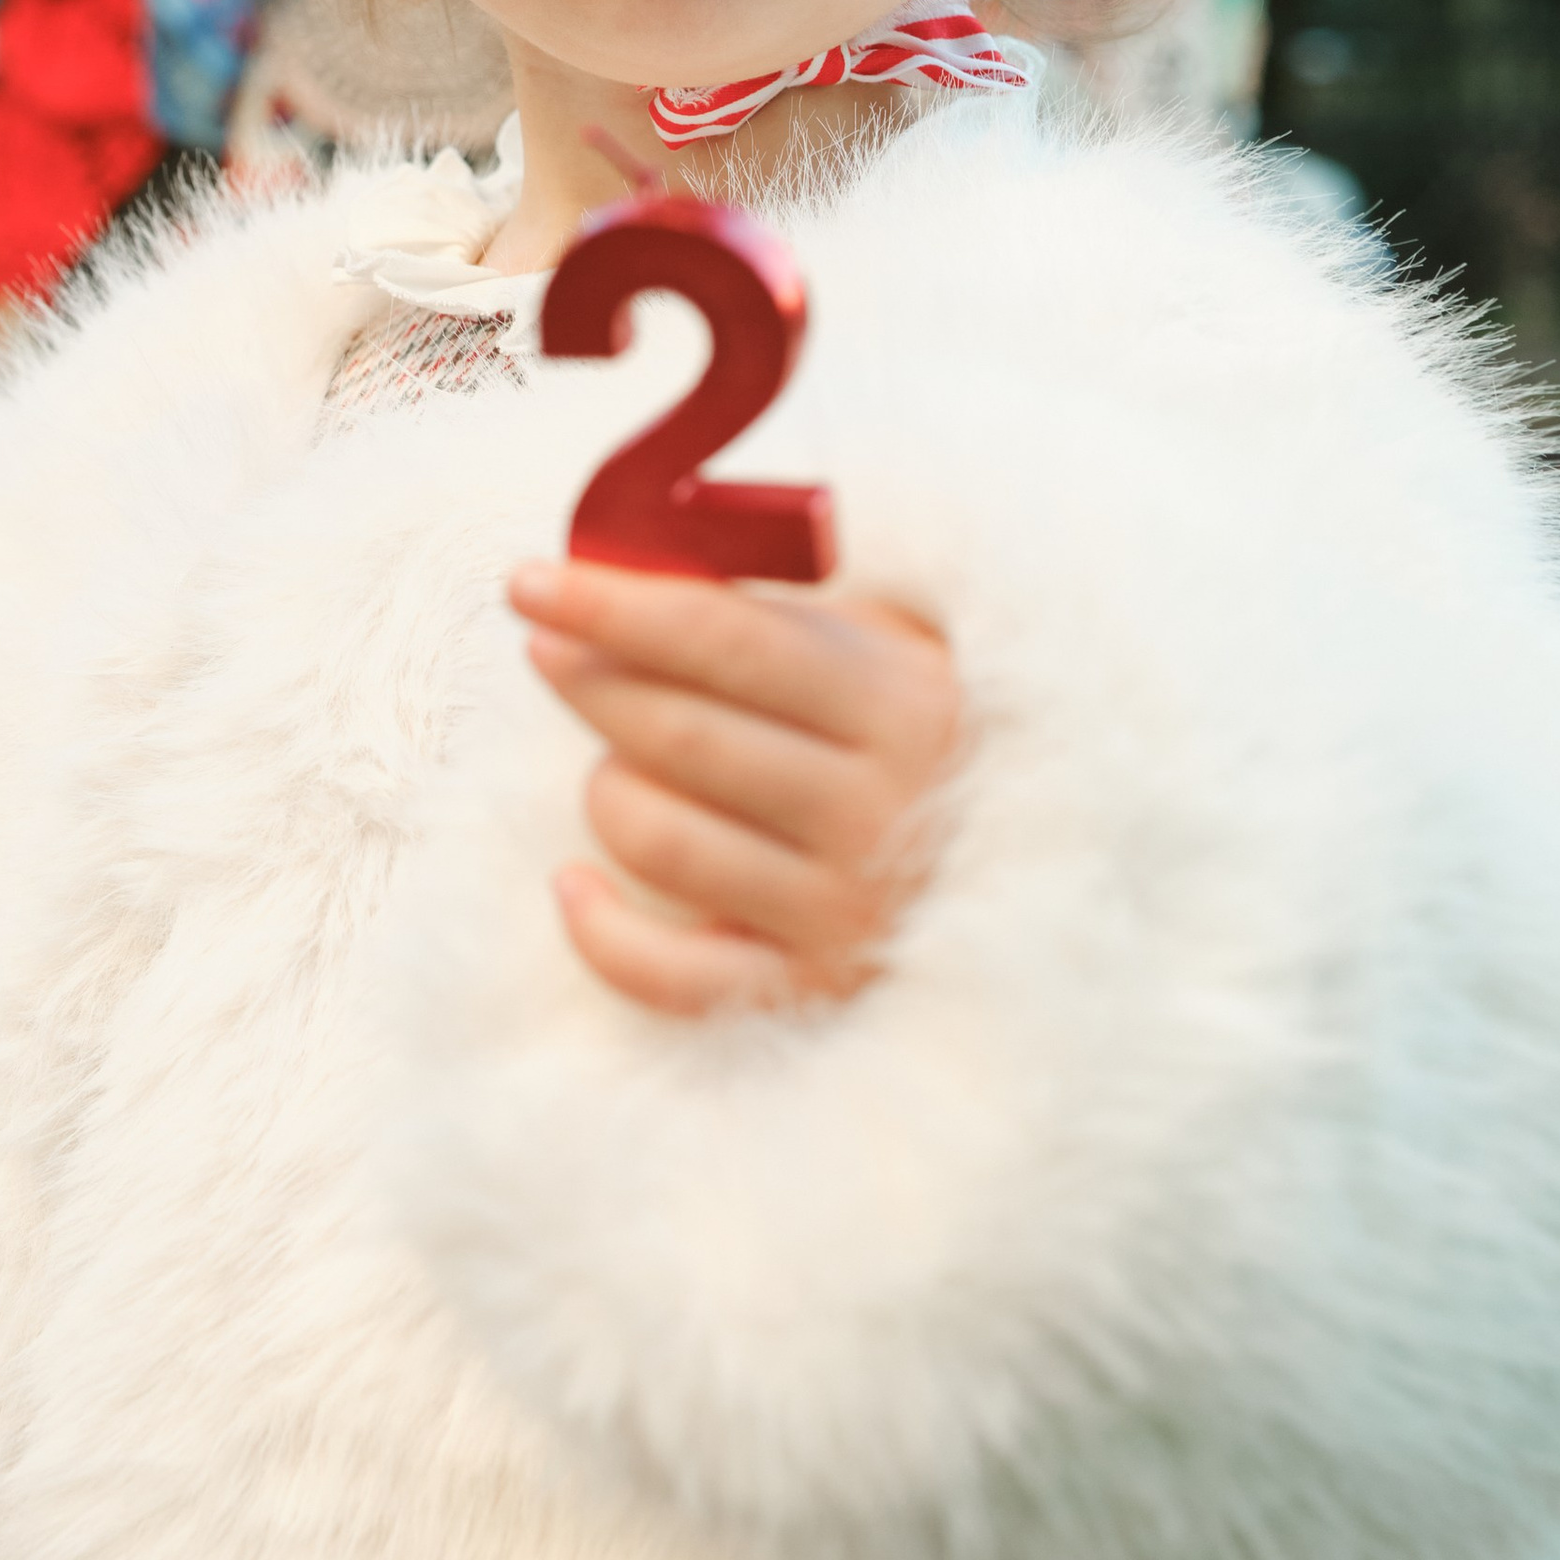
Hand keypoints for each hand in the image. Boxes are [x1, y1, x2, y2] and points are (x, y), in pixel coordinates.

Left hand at [509, 557, 959, 1017]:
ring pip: (662, 842)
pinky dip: (602, 933)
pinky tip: (572, 882)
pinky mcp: (813, 989)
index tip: (529, 583)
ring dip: (607, 789)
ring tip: (612, 763)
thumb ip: (766, 607)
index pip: (724, 639)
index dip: (612, 605)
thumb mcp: (876, 637)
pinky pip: (672, 975)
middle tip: (547, 646)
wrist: (1030, 847)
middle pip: (682, 735)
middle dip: (592, 681)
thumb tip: (620, 570)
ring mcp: (848, 910)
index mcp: (898, 700)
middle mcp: (878, 811)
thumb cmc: (909, 720)